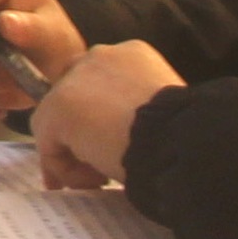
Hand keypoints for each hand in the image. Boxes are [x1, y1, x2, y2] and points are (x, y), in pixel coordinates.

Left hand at [27, 39, 181, 188]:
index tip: (112, 144)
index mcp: (133, 55)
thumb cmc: (187, 132)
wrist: (182, 139)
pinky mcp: (58, 108)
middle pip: (73, 94)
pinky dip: (66, 170)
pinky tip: (95, 183)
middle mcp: (101, 56)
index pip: (101, 82)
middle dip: (79, 129)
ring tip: (100, 181)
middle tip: (97, 164)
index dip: (100, 115)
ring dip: (75, 155)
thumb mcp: (166, 113)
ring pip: (58, 121)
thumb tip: (127, 137)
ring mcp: (75, 79)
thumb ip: (141, 113)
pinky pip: (49, 144)